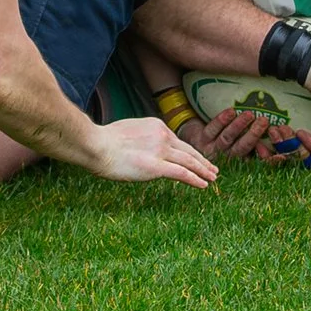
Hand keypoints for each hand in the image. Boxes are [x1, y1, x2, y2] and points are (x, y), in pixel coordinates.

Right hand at [89, 116, 218, 186]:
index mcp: (156, 126)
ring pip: (189, 162)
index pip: (178, 142)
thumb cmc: (104, 141)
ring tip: (213, 177)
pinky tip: (204, 185)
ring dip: (204, 171)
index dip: (190, 152)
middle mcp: (163, 136)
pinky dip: (196, 179)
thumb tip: (144, 149)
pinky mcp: (157, 166)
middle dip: (202, 161)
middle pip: (188, 151)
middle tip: (213, 169)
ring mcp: (161, 151)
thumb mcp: (129, 132)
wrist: (97, 145)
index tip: (197, 158)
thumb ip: (142, 139)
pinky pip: (182, 173)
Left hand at [181, 107, 275, 161]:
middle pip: (242, 148)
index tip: (280, 152)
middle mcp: (226, 159)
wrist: (195, 140)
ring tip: (250, 114)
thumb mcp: (240, 145)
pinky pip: (212, 129)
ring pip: (227, 138)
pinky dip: (221, 120)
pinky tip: (231, 111)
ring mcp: (212, 150)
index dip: (268, 159)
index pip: (256, 162)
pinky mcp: (201, 139)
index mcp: (238, 162)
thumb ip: (257, 145)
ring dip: (239, 126)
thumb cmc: (225, 141)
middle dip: (254, 135)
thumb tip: (277, 142)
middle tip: (264, 121)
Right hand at [254, 127, 310, 168]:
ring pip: (305, 159)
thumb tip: (284, 117)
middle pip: (291, 160)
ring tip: (281, 129)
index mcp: (309, 163)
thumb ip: (304, 132)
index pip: (284, 161)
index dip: (269, 156)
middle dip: (278, 146)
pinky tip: (301, 133)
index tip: (257, 144)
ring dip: (291, 144)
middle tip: (269, 131)